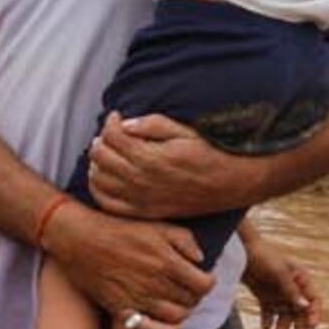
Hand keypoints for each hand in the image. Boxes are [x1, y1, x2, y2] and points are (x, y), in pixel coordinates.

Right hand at [53, 208, 211, 328]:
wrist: (80, 239)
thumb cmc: (118, 228)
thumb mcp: (156, 224)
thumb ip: (185, 240)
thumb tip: (201, 259)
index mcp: (167, 261)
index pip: (204, 284)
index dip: (207, 282)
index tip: (202, 277)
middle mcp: (156, 283)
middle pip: (191, 301)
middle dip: (194, 295)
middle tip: (187, 287)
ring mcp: (139, 299)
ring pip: (176, 317)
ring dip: (182, 310)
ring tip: (176, 300)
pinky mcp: (122, 309)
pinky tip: (169, 323)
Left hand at [85, 114, 263, 224]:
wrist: (231, 183)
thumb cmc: (209, 153)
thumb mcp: (184, 131)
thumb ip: (152, 125)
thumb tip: (125, 124)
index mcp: (150, 158)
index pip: (112, 137)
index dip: (110, 122)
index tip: (117, 117)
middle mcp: (141, 181)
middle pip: (100, 157)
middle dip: (101, 140)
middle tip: (111, 134)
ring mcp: (141, 199)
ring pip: (99, 180)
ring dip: (96, 163)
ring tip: (108, 153)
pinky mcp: (145, 212)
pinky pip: (108, 204)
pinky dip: (99, 189)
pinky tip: (105, 177)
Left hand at [239, 238, 321, 328]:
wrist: (241, 251)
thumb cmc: (264, 257)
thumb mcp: (279, 273)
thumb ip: (291, 290)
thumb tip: (305, 307)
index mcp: (301, 280)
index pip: (314, 300)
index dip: (314, 313)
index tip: (312, 325)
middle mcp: (292, 288)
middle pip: (301, 311)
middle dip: (301, 324)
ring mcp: (278, 293)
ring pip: (285, 314)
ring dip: (284, 325)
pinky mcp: (265, 296)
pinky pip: (269, 312)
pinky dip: (268, 320)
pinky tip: (265, 327)